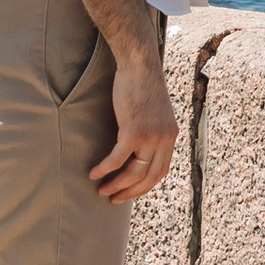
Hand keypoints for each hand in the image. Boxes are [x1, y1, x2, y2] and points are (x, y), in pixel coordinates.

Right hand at [90, 26, 177, 203]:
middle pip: (149, 178)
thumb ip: (151, 130)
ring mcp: (150, 137)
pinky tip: (94, 173)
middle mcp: (164, 140)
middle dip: (130, 192)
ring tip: (102, 190)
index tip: (129, 192)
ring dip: (116, 185)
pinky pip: (117, 159)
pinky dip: (105, 169)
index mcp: (170, 137)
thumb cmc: (142, 85)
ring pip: (133, 173)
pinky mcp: (133, 131)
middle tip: (114, 199)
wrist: (140, 65)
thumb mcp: (154, 112)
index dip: (144, 186)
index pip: (160, 172)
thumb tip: (138, 146)